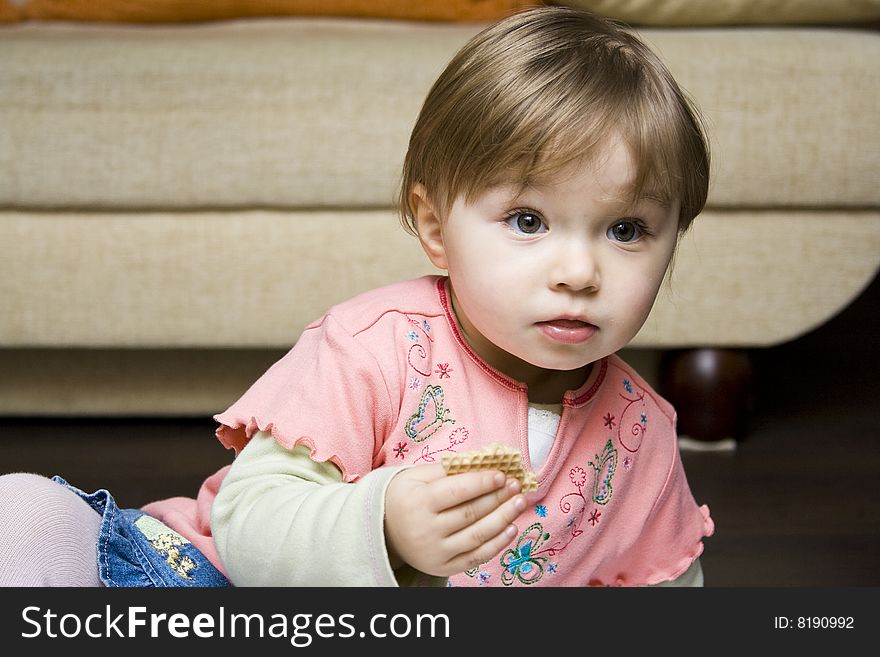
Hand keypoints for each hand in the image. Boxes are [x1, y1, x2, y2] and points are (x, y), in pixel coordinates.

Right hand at [384, 463, 526, 576]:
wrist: (383, 530)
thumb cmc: (404, 497)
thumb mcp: (416, 476)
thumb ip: (446, 469)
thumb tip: (482, 463)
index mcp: (418, 502)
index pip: (456, 492)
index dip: (481, 483)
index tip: (502, 474)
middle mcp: (426, 530)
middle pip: (470, 513)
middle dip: (498, 497)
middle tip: (516, 485)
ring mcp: (435, 552)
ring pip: (477, 536)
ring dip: (503, 518)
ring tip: (519, 502)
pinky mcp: (443, 567)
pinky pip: (476, 558)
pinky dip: (497, 545)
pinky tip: (511, 528)